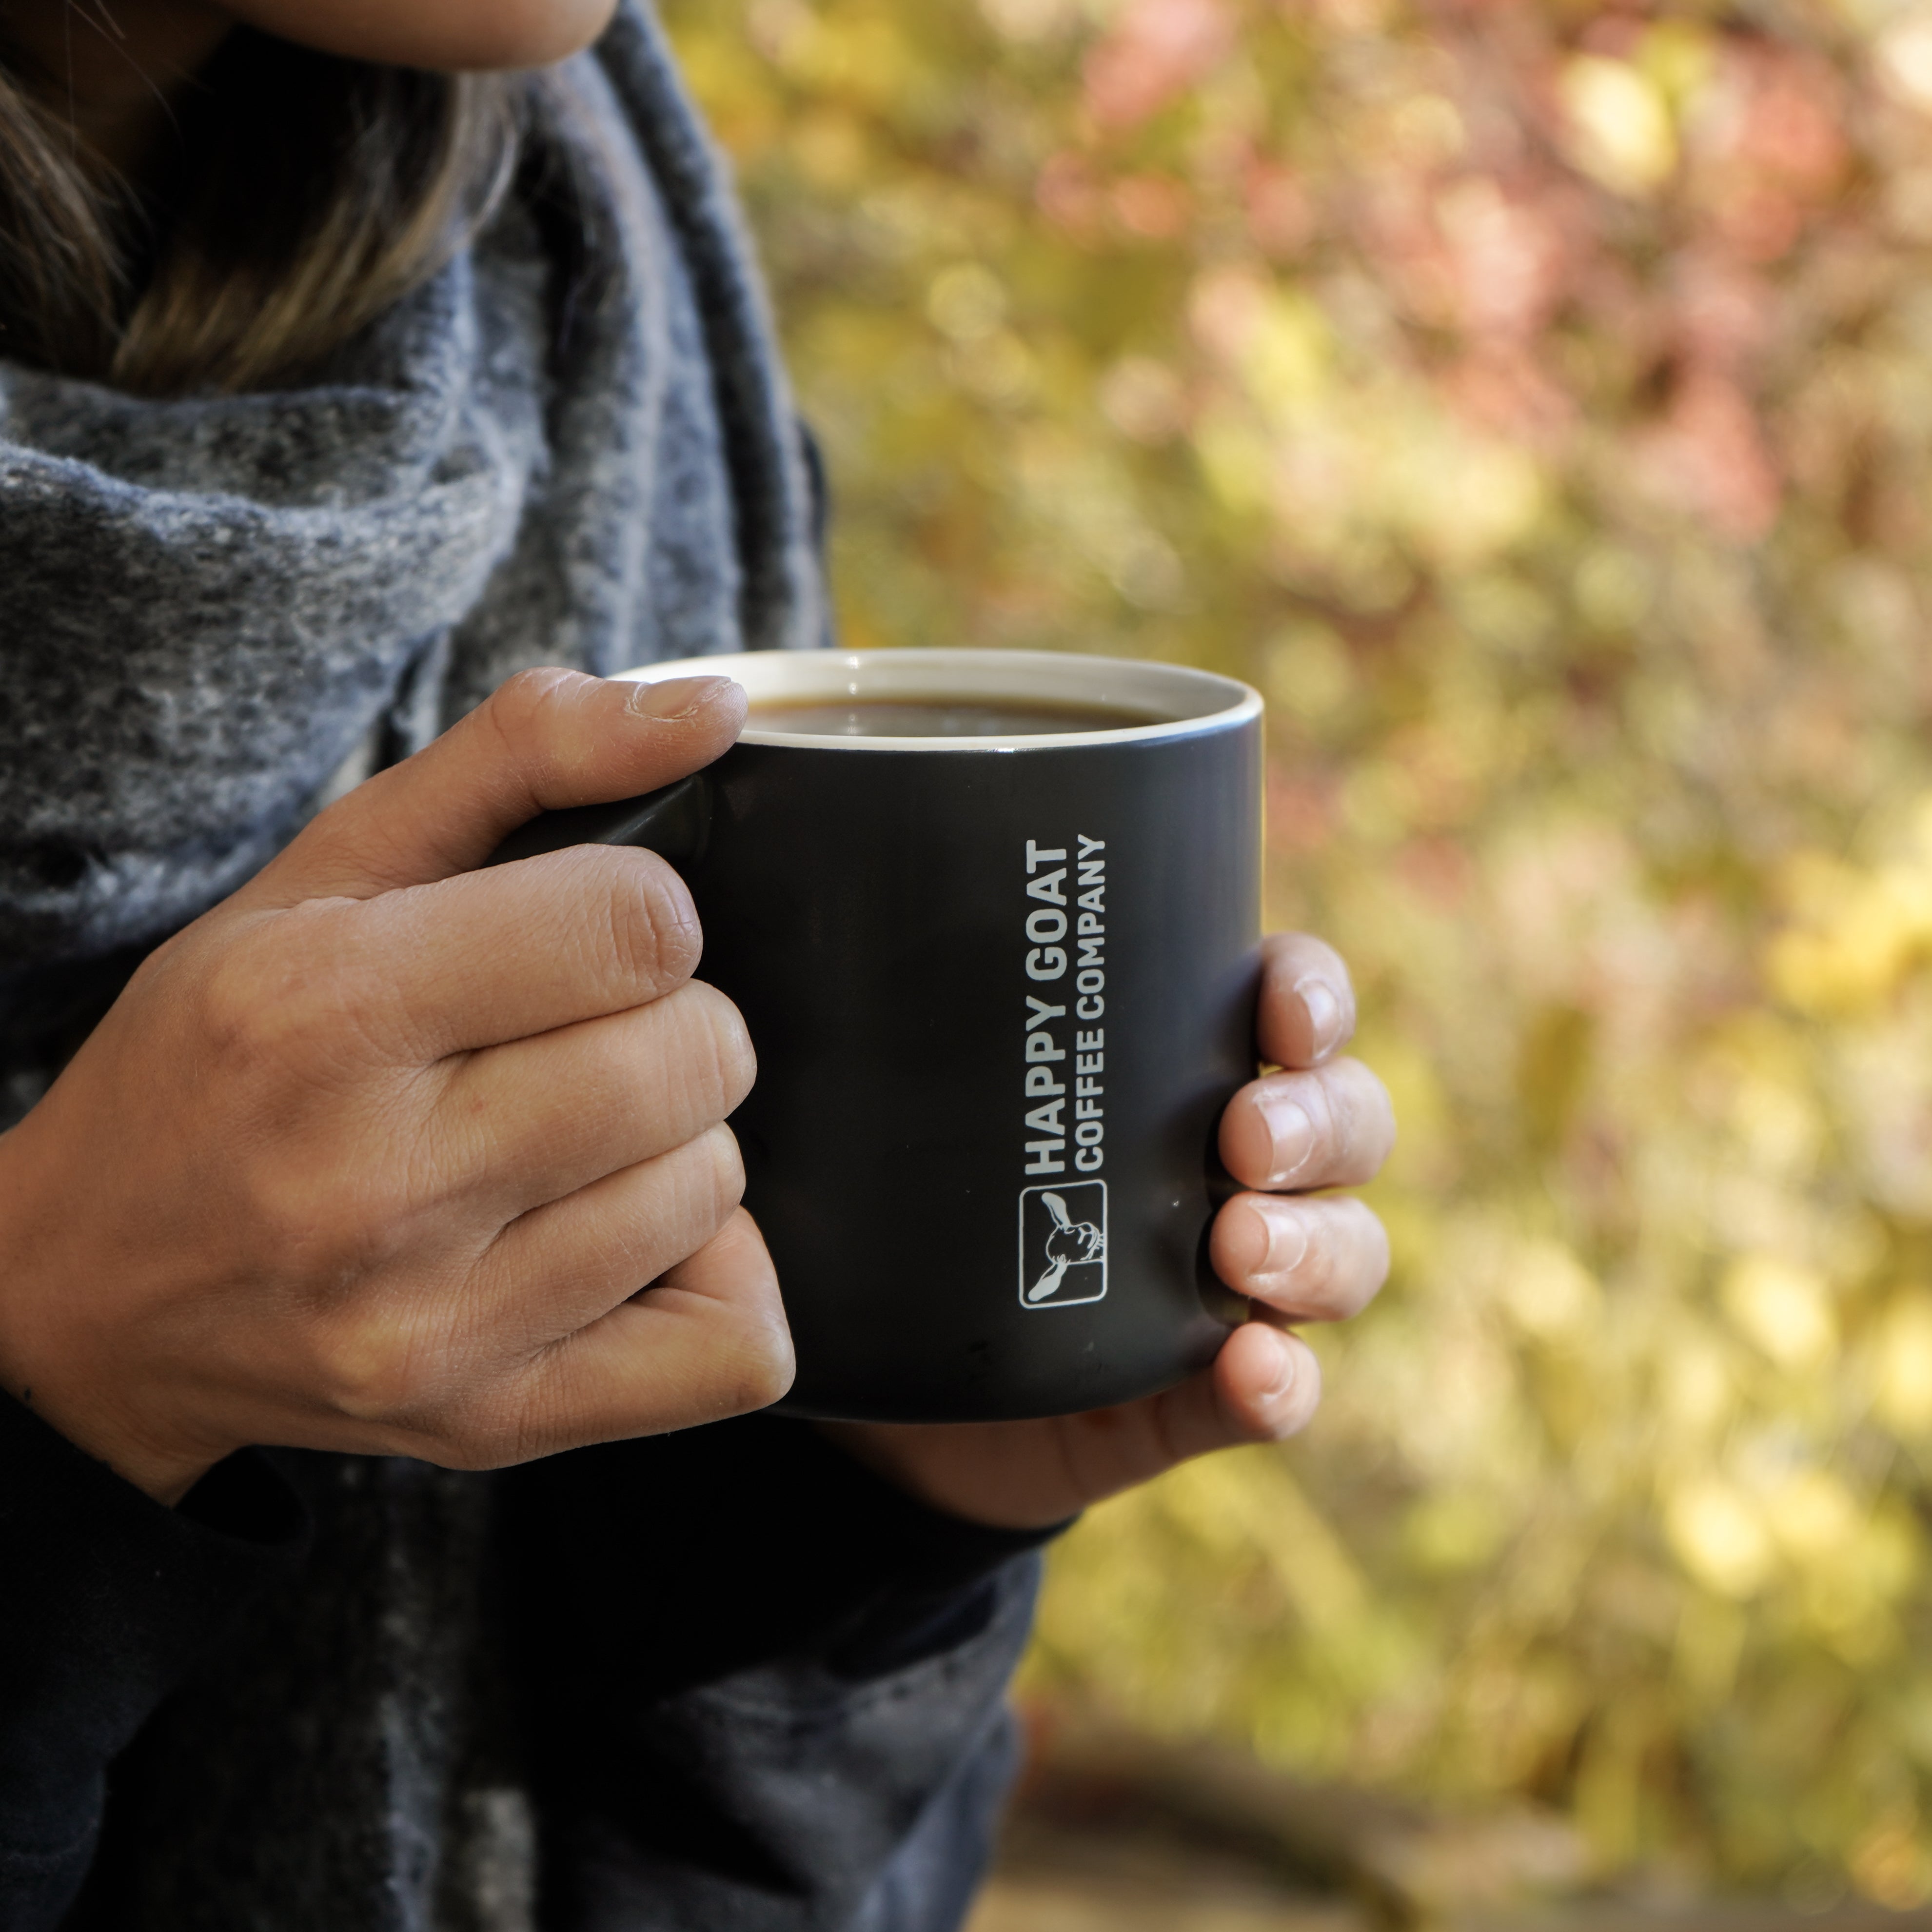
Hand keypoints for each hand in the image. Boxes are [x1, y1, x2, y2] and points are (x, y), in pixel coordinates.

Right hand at [0, 671, 793, 1504]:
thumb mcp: (330, 869)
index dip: (642, 913)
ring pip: (717, 1185)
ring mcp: (437, 1326)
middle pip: (698, 1057)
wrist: (84, 1298)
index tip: (583, 935)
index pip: (641, 927)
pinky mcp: (489, 1423)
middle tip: (577, 1037)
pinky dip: (718, 1278)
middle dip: (668, 1023)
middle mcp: (375, 1183)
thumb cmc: (216, 1060)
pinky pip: (735, 1349)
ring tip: (570, 1137)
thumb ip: (525, 753)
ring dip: (674, 1143)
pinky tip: (626, 1238)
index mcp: (326, 1013)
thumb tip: (712, 708)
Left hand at [822, 934, 1391, 1528]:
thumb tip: (808, 936)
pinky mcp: (1201, 1397)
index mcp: (1180, 1072)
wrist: (886, 1385)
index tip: (1281, 1010)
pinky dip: (1280, 1383)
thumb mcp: (910, 1113)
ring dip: (1316, 1246)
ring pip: (1346, 1253)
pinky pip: (1279, 1391)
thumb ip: (899, 1035)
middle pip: (1349, 1125)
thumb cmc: (912, 1207)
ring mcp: (1233, 1290)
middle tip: (1245, 1139)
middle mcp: (1233, 1171)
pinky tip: (1250, 1369)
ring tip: (1240, 1250)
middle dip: (1320, 1122)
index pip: (1295, 1007)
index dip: (1313, 996)